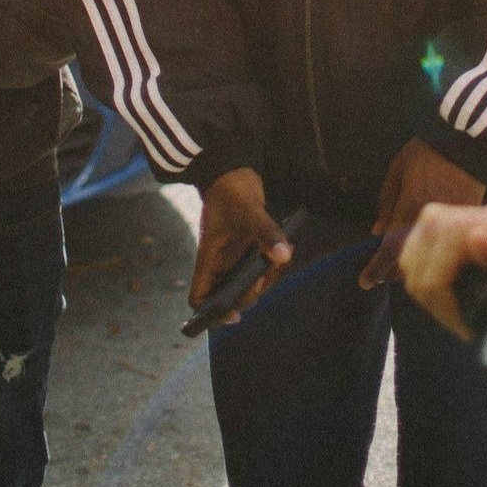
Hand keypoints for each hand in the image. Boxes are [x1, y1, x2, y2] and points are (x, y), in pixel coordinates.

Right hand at [190, 167, 292, 317]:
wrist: (234, 171)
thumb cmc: (231, 190)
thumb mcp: (248, 211)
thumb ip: (266, 233)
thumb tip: (284, 256)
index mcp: (209, 259)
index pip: (200, 297)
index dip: (211, 313)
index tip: (232, 315)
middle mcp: (221, 263)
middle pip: (231, 296)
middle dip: (252, 292)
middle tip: (268, 272)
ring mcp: (235, 257)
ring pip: (250, 283)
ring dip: (268, 277)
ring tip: (281, 256)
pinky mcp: (249, 249)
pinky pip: (262, 267)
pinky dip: (274, 263)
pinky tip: (286, 247)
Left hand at [358, 137, 484, 290]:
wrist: (464, 143)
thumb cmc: (426, 152)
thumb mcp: (397, 170)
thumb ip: (386, 202)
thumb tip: (377, 230)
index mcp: (409, 207)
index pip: (389, 245)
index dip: (376, 266)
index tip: (365, 281)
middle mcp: (428, 221)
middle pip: (409, 257)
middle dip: (394, 270)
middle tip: (381, 277)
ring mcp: (450, 223)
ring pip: (429, 255)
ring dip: (414, 265)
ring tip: (402, 272)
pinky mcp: (466, 220)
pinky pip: (448, 246)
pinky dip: (436, 253)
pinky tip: (429, 256)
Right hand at [396, 200, 486, 338]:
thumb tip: (476, 238)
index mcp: (455, 226)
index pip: (433, 282)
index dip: (447, 313)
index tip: (466, 330)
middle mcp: (432, 220)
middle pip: (418, 281)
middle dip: (438, 310)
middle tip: (462, 325)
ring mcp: (423, 224)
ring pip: (411, 276)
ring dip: (429, 298)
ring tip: (455, 311)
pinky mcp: (418, 229)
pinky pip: (410, 266)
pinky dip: (423, 283)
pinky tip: (445, 294)